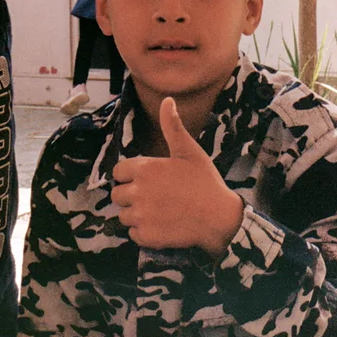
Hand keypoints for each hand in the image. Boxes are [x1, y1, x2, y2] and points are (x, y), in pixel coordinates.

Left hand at [112, 97, 242, 257]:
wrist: (219, 218)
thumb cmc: (204, 181)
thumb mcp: (188, 150)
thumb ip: (172, 126)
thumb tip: (167, 100)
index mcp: (143, 168)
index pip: (117, 172)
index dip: (129, 176)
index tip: (146, 180)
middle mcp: (137, 191)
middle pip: (117, 195)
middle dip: (130, 195)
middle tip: (152, 197)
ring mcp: (140, 215)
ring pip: (123, 215)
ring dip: (135, 215)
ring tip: (156, 212)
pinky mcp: (146, 236)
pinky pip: (133, 234)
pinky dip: (142, 232)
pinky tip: (159, 226)